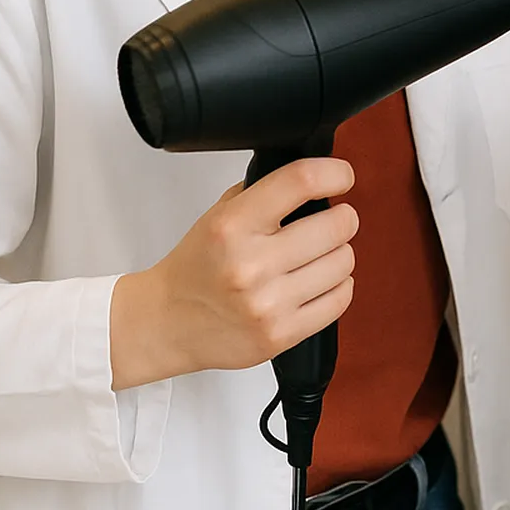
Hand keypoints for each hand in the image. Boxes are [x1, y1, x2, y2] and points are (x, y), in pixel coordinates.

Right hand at [110, 159, 357, 389]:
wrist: (166, 322)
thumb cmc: (196, 267)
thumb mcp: (217, 216)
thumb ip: (262, 194)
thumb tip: (314, 179)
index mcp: (233, 226)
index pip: (301, 182)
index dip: (334, 173)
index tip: (342, 176)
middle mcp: (251, 264)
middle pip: (336, 226)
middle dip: (342, 219)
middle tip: (333, 221)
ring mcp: (268, 303)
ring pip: (343, 262)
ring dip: (338, 254)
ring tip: (318, 255)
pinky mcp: (281, 335)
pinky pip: (339, 300)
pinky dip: (338, 286)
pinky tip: (320, 281)